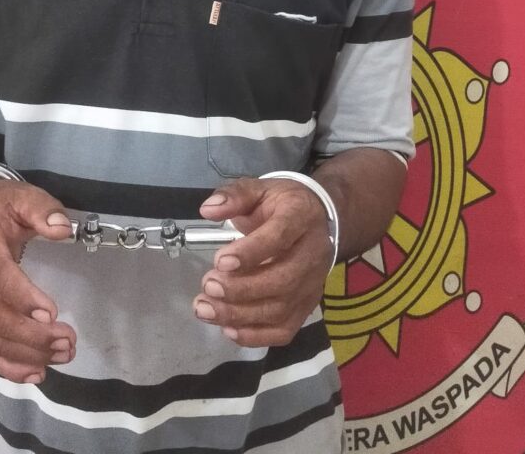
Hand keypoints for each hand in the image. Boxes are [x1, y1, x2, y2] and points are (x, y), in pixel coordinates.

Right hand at [0, 178, 76, 382]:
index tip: (52, 312)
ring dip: (26, 354)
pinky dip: (8, 366)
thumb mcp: (21, 195)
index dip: (23, 298)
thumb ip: (43, 209)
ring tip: (62, 355)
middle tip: (67, 340)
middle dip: (32, 335)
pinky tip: (36, 373)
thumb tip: (63, 229)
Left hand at [192, 177, 330, 346]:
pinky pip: (285, 330)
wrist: (319, 218)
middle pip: (281, 281)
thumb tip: (208, 209)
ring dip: (240, 315)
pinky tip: (228, 329)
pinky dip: (256, 336)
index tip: (219, 260)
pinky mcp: (307, 305)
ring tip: (205, 308)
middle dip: (240, 289)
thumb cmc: (283, 204)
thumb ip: (234, 196)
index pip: (279, 238)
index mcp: (300, 218)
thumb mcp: (260, 189)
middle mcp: (312, 254)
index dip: (250, 253)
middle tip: (208, 285)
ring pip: (280, 309)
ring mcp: (312, 284)